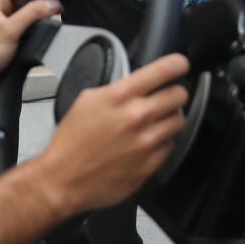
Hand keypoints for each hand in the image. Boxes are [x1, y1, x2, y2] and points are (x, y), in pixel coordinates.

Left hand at [0, 0, 61, 107]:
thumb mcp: (9, 31)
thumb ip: (32, 14)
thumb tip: (53, 3)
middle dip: (41, 2)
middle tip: (57, 10)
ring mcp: (4, 25)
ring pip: (27, 14)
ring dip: (38, 18)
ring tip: (52, 23)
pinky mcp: (8, 40)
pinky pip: (25, 29)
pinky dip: (34, 31)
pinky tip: (43, 37)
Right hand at [32, 54, 190, 212]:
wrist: (63, 179)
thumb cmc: (71, 142)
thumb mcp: (87, 101)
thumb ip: (116, 89)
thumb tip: (136, 84)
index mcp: (119, 96)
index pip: (162, 71)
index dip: (177, 64)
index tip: (180, 65)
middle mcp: (136, 116)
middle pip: (179, 95)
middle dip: (175, 93)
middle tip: (168, 96)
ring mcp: (146, 142)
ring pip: (179, 120)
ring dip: (170, 118)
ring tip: (156, 122)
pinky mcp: (150, 164)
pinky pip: (170, 145)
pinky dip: (162, 142)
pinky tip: (146, 143)